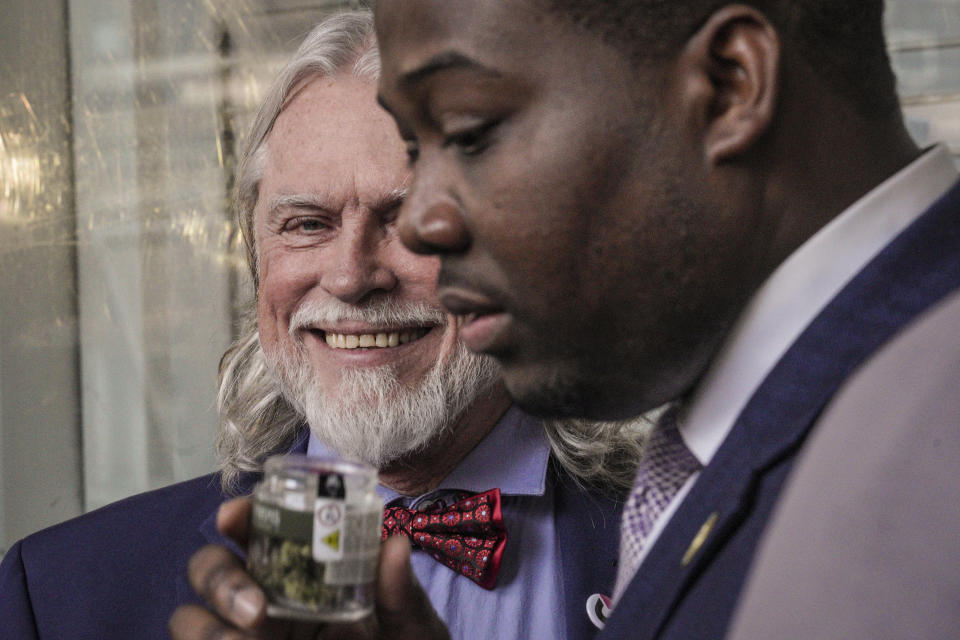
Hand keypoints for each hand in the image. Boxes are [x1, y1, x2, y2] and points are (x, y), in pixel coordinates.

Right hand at [169, 497, 449, 639]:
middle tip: (256, 609)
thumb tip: (394, 546)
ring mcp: (245, 635)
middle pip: (210, 568)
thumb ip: (402, 594)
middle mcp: (264, 598)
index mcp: (303, 569)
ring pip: (189, 618)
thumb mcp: (412, 626)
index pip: (259, 529)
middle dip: (220, 577)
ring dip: (205, 627)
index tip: (236, 515)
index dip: (240, 516)